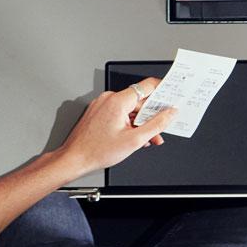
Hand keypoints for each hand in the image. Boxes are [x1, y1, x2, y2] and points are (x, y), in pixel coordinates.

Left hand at [49, 82, 176, 178]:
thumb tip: (170, 113)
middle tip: (160, 130)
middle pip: (140, 102)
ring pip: (130, 110)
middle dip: (152, 117)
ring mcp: (102, 106)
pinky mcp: (98, 113)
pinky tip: (134, 137)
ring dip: (141, 124)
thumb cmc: (96, 151)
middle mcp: (108, 99)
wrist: (74, 160)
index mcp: (118, 101)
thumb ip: (157, 124)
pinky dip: (129, 124)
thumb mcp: (135, 140)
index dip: (163, 90)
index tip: (173, 95)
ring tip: (146, 139)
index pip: (147, 86)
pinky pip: (120, 114)